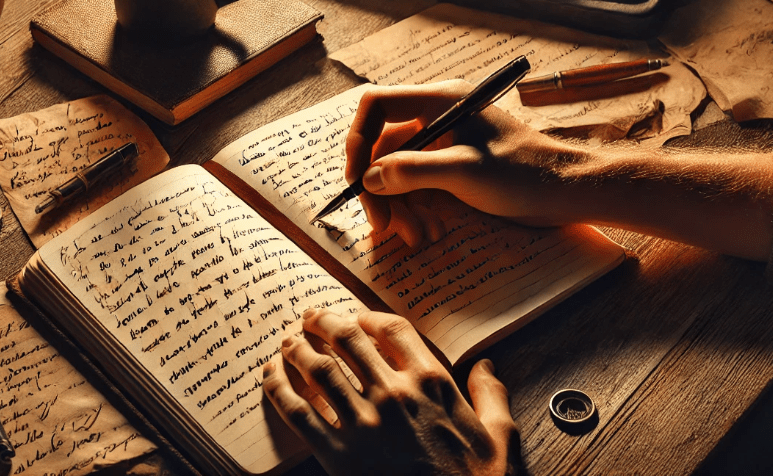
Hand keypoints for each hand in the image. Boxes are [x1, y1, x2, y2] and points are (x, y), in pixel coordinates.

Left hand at [262, 308, 518, 475]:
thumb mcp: (501, 438)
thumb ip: (491, 396)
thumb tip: (485, 367)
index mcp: (432, 384)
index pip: (393, 330)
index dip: (371, 317)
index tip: (358, 317)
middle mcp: (394, 394)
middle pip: (347, 340)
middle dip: (323, 322)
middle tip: (309, 316)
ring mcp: (363, 424)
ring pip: (318, 369)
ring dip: (297, 349)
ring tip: (288, 342)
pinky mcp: (337, 455)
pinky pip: (298, 413)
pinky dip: (278, 389)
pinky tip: (270, 376)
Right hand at [345, 81, 589, 244]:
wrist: (568, 191)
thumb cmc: (525, 173)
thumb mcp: (465, 171)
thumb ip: (412, 171)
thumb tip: (369, 178)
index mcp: (438, 101)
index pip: (376, 106)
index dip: (358, 140)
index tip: (357, 179)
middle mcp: (436, 117)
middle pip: (382, 146)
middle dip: (378, 187)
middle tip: (382, 225)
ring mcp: (443, 143)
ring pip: (396, 171)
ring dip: (398, 206)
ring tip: (413, 236)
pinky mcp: (451, 168)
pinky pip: (416, 186)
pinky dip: (415, 210)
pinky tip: (427, 233)